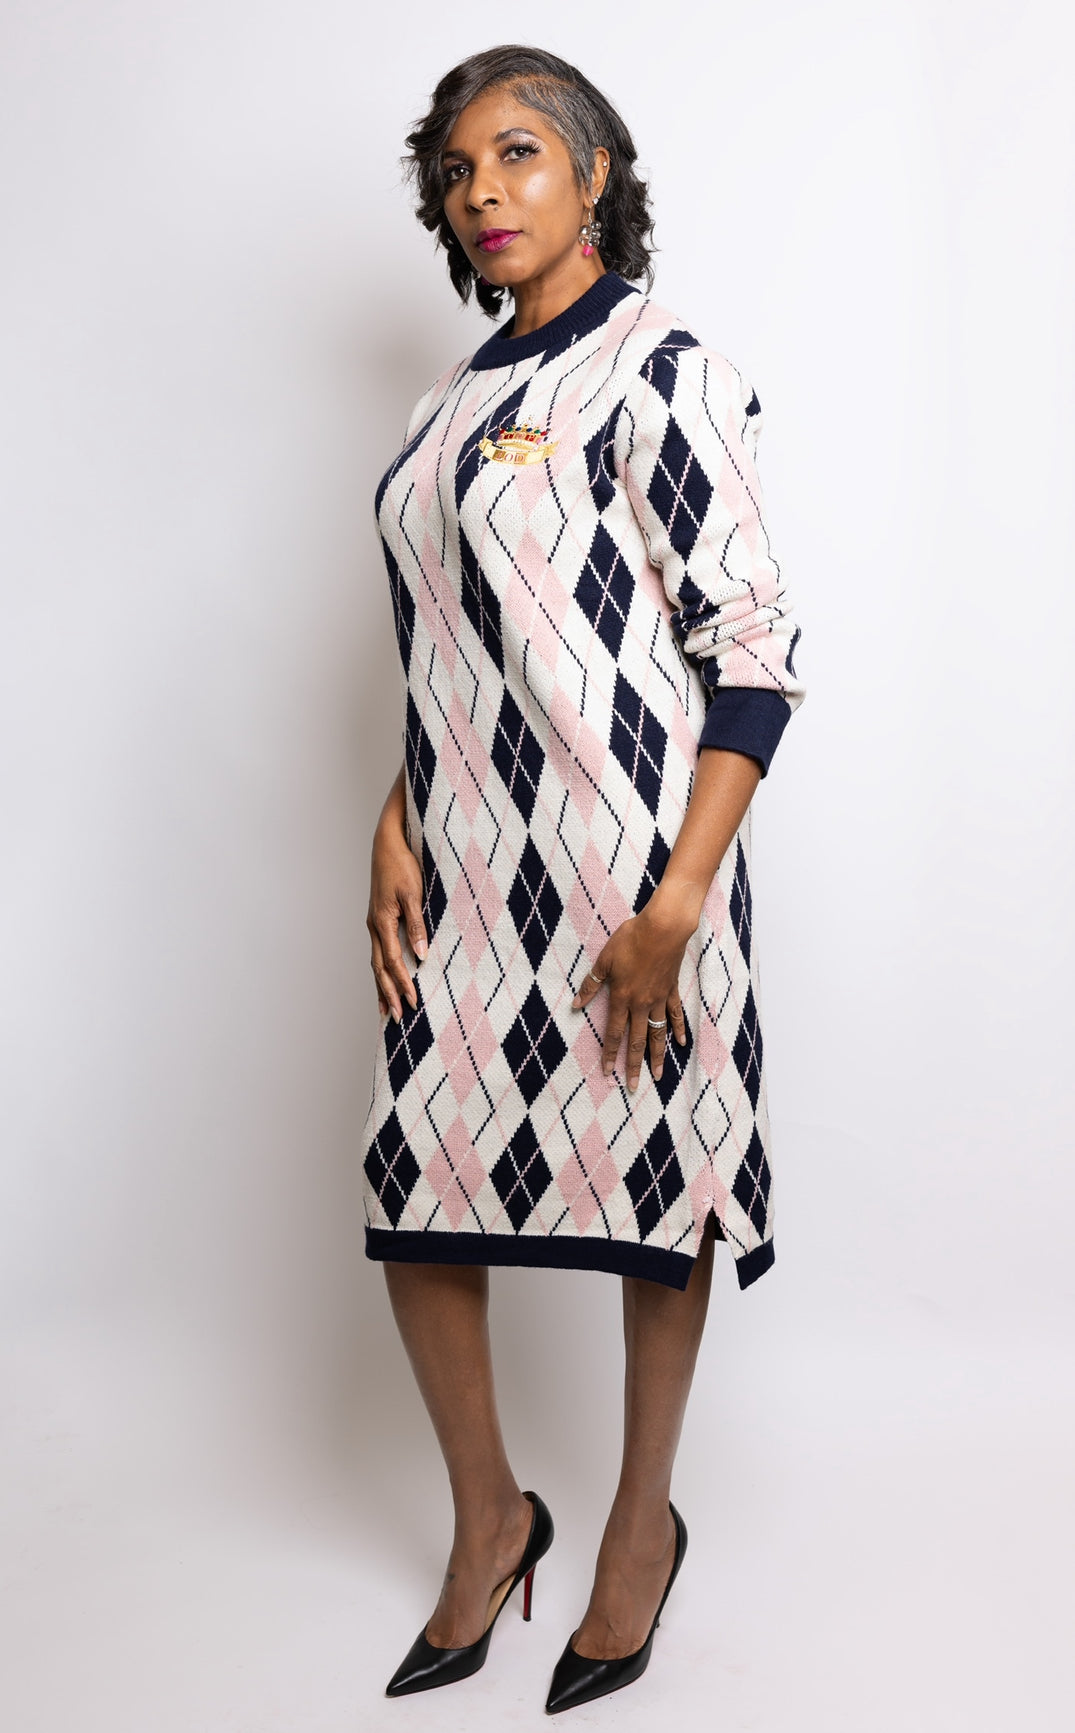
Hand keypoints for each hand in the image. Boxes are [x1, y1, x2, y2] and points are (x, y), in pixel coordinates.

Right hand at [367, 815, 426, 1021]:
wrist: (387, 844)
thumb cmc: (402, 865)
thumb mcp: (413, 893)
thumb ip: (417, 924)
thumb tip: (420, 954)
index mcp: (382, 922)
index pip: (393, 961)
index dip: (403, 983)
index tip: (414, 1001)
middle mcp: (374, 926)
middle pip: (379, 969)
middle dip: (389, 994)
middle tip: (398, 1018)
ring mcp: (374, 924)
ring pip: (376, 963)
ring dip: (382, 987)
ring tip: (386, 1010)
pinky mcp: (379, 920)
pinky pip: (378, 951)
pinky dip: (381, 970)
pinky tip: (385, 979)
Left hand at [570, 900, 693, 1091]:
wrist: (663, 928)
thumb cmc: (631, 939)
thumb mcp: (605, 959)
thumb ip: (592, 984)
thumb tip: (576, 1004)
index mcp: (622, 997)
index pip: (613, 1033)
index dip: (609, 1054)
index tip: (607, 1072)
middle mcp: (641, 1004)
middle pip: (637, 1041)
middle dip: (633, 1065)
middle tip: (633, 1086)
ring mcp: (659, 999)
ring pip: (658, 1034)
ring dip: (657, 1056)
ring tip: (658, 1076)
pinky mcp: (672, 990)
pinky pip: (675, 1015)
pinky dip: (678, 1030)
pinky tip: (680, 1044)